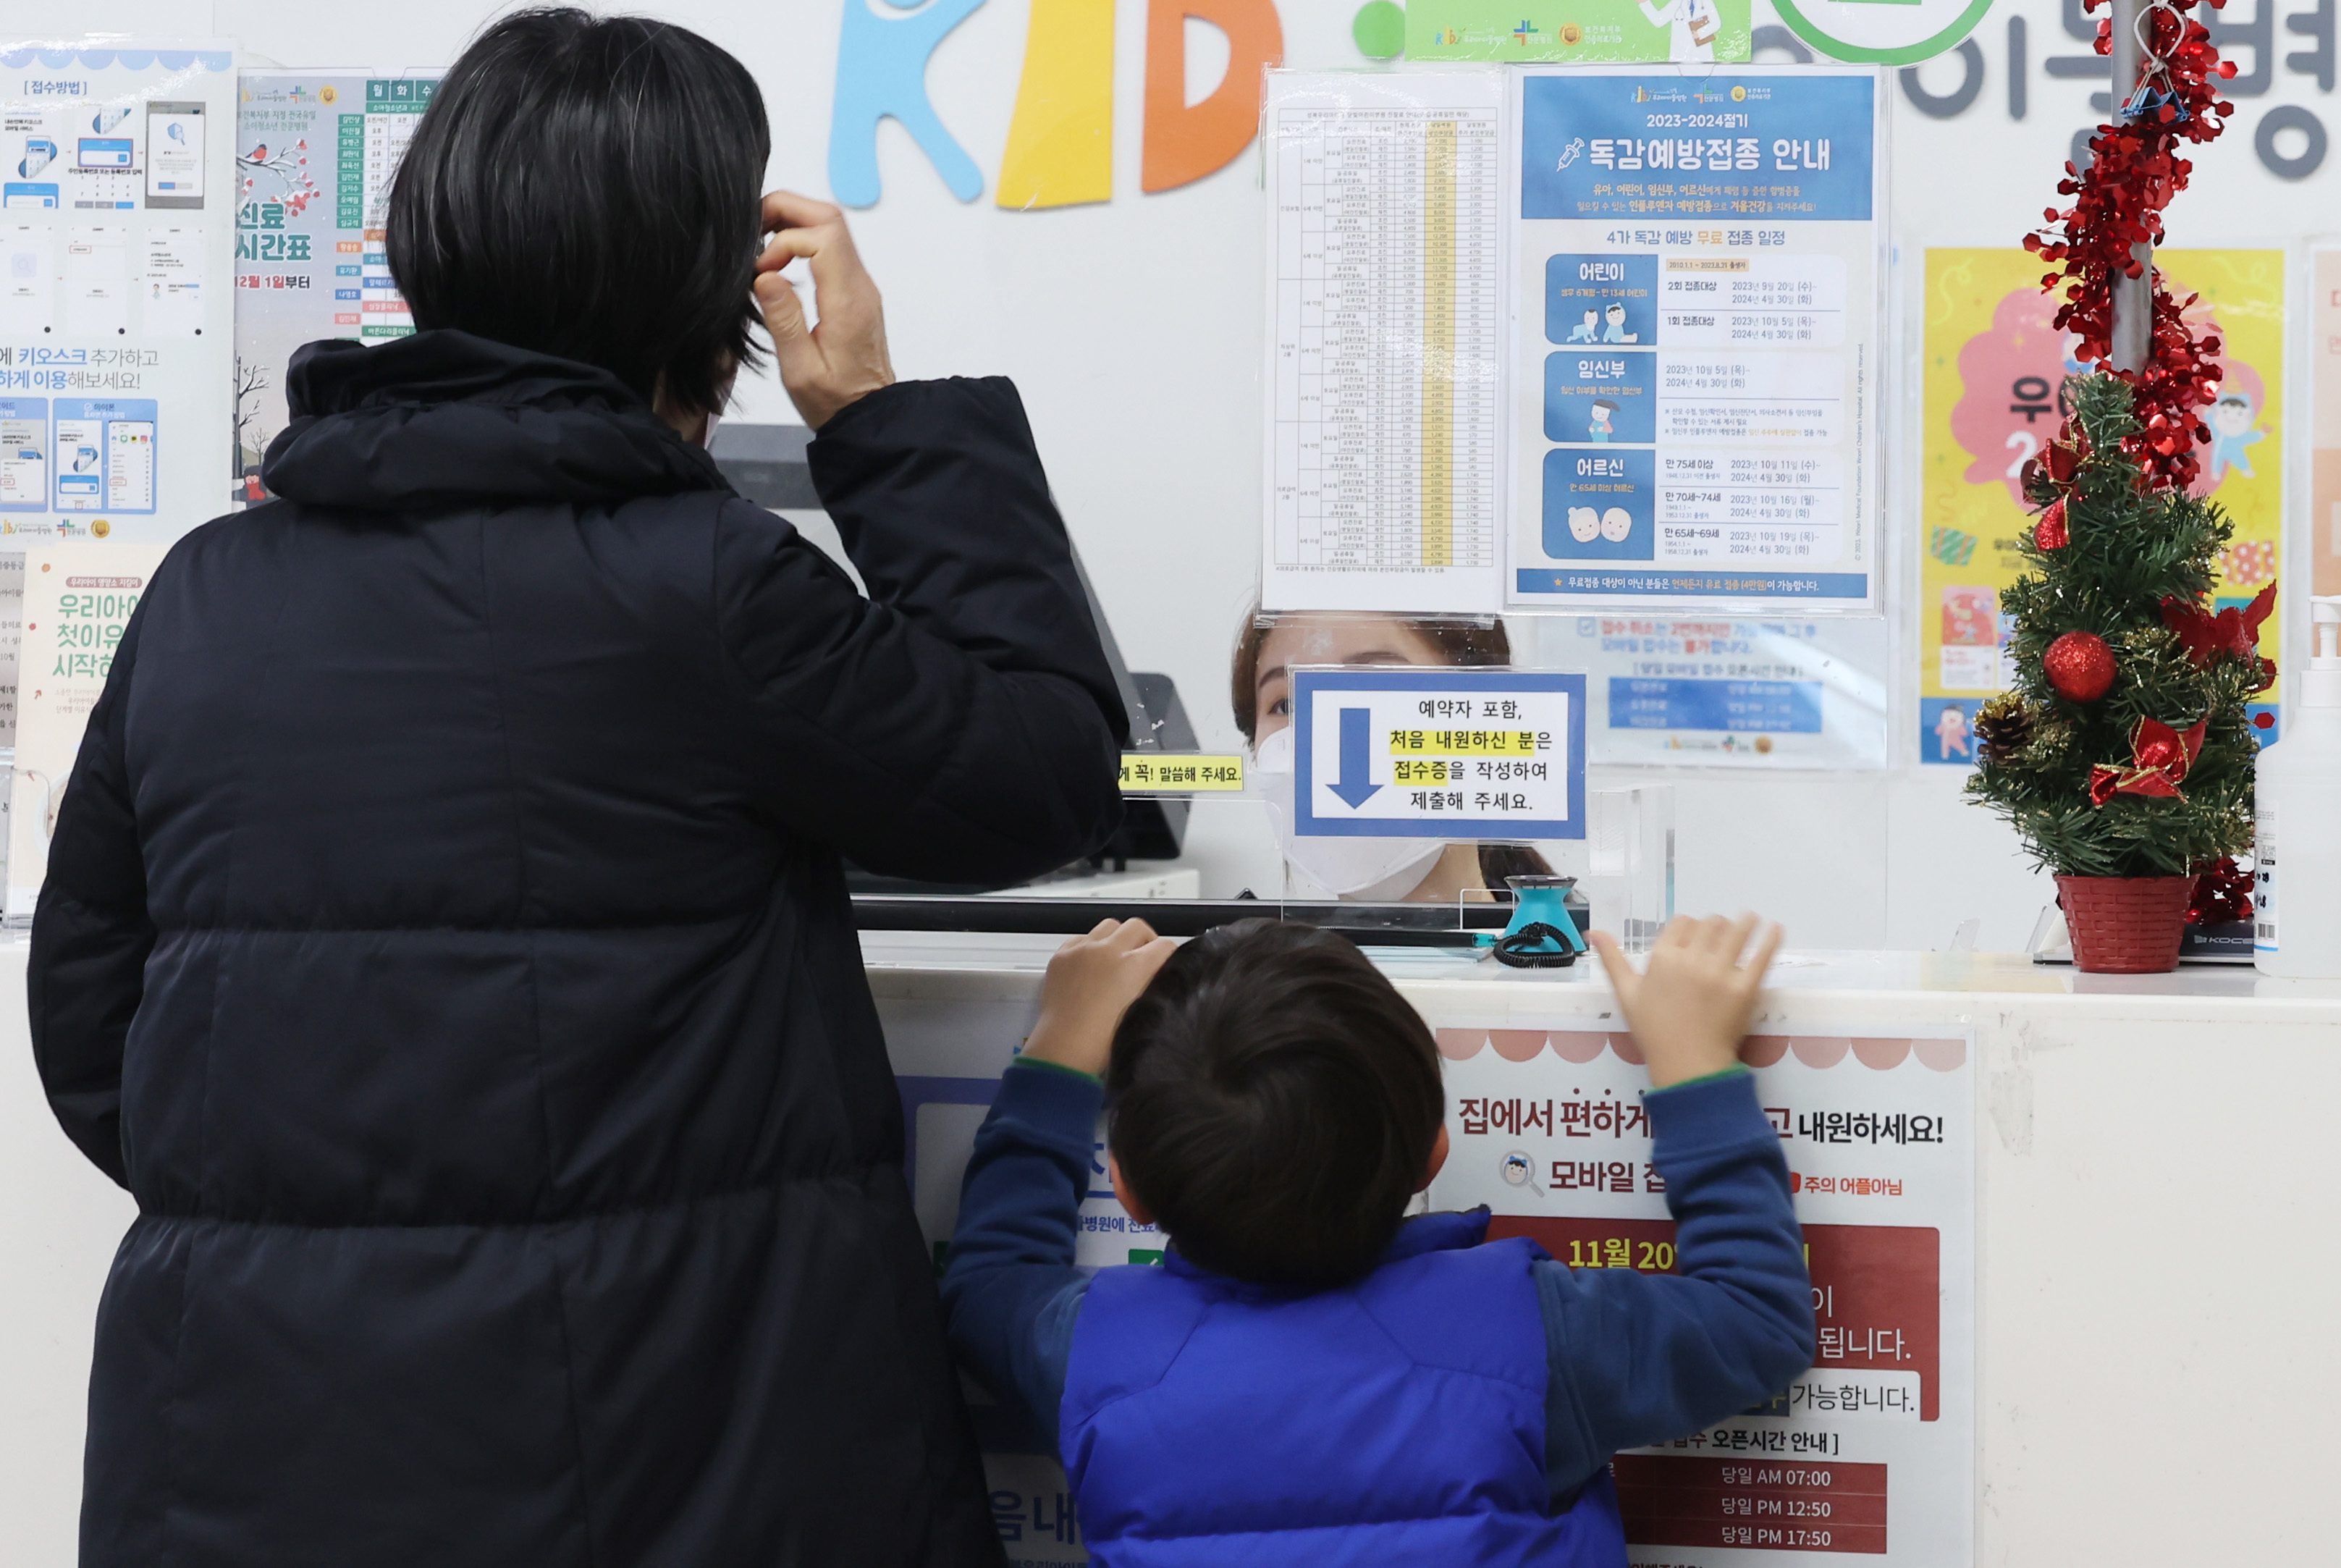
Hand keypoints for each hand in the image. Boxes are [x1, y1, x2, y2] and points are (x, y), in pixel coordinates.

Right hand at [754, 191, 894, 428]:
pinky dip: (802, 239)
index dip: (783, 241)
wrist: (869, 416)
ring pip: (832, 226)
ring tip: (761, 246)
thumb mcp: (801, 370)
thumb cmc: (835, 401)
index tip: (761, 270)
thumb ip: (784, 320)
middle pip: (830, 217)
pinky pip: (831, 246)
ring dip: (793, 222)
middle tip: (754, 230)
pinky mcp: (854, 290)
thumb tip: (766, 276)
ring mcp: (859, 285)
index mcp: (847, 302)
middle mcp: (859, 286)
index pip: (822, 238)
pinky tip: (778, 261)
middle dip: (787, 209)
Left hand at [1021, 920, 1178, 1078]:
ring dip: (1117, 938)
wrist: (1064, 1049)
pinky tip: (1089, 965)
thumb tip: (1156, 975)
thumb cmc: (1104, 1041)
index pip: (1164, 946)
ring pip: (1109, 926)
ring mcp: (1083, 949)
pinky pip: (1081, 938)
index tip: (1166, 964)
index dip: (1169, 956)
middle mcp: (1109, 950)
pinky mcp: (1062, 955)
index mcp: (1135, 966)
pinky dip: (1090, 946)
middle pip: (1137, 927)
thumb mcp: (1141, 1012)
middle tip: (1143, 958)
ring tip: (1114, 959)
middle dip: (1145, 940)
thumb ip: (1151, 987)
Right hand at [1590, 915, 1781, 1088]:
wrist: (1686, 1066)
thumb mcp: (1627, 995)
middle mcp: (1691, 960)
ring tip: (1751, 919)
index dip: (1690, 926)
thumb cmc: (1654, 1032)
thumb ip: (1613, 960)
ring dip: (1745, 922)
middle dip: (1716, 925)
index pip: (1682, 923)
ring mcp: (1720, 973)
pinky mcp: (1745, 988)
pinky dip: (1770, 939)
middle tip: (1723, 932)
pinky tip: (1775, 929)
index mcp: (1662, 958)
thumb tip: (1594, 933)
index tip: (1696, 935)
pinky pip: (1761, 956)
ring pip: (1736, 932)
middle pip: (1711, 924)